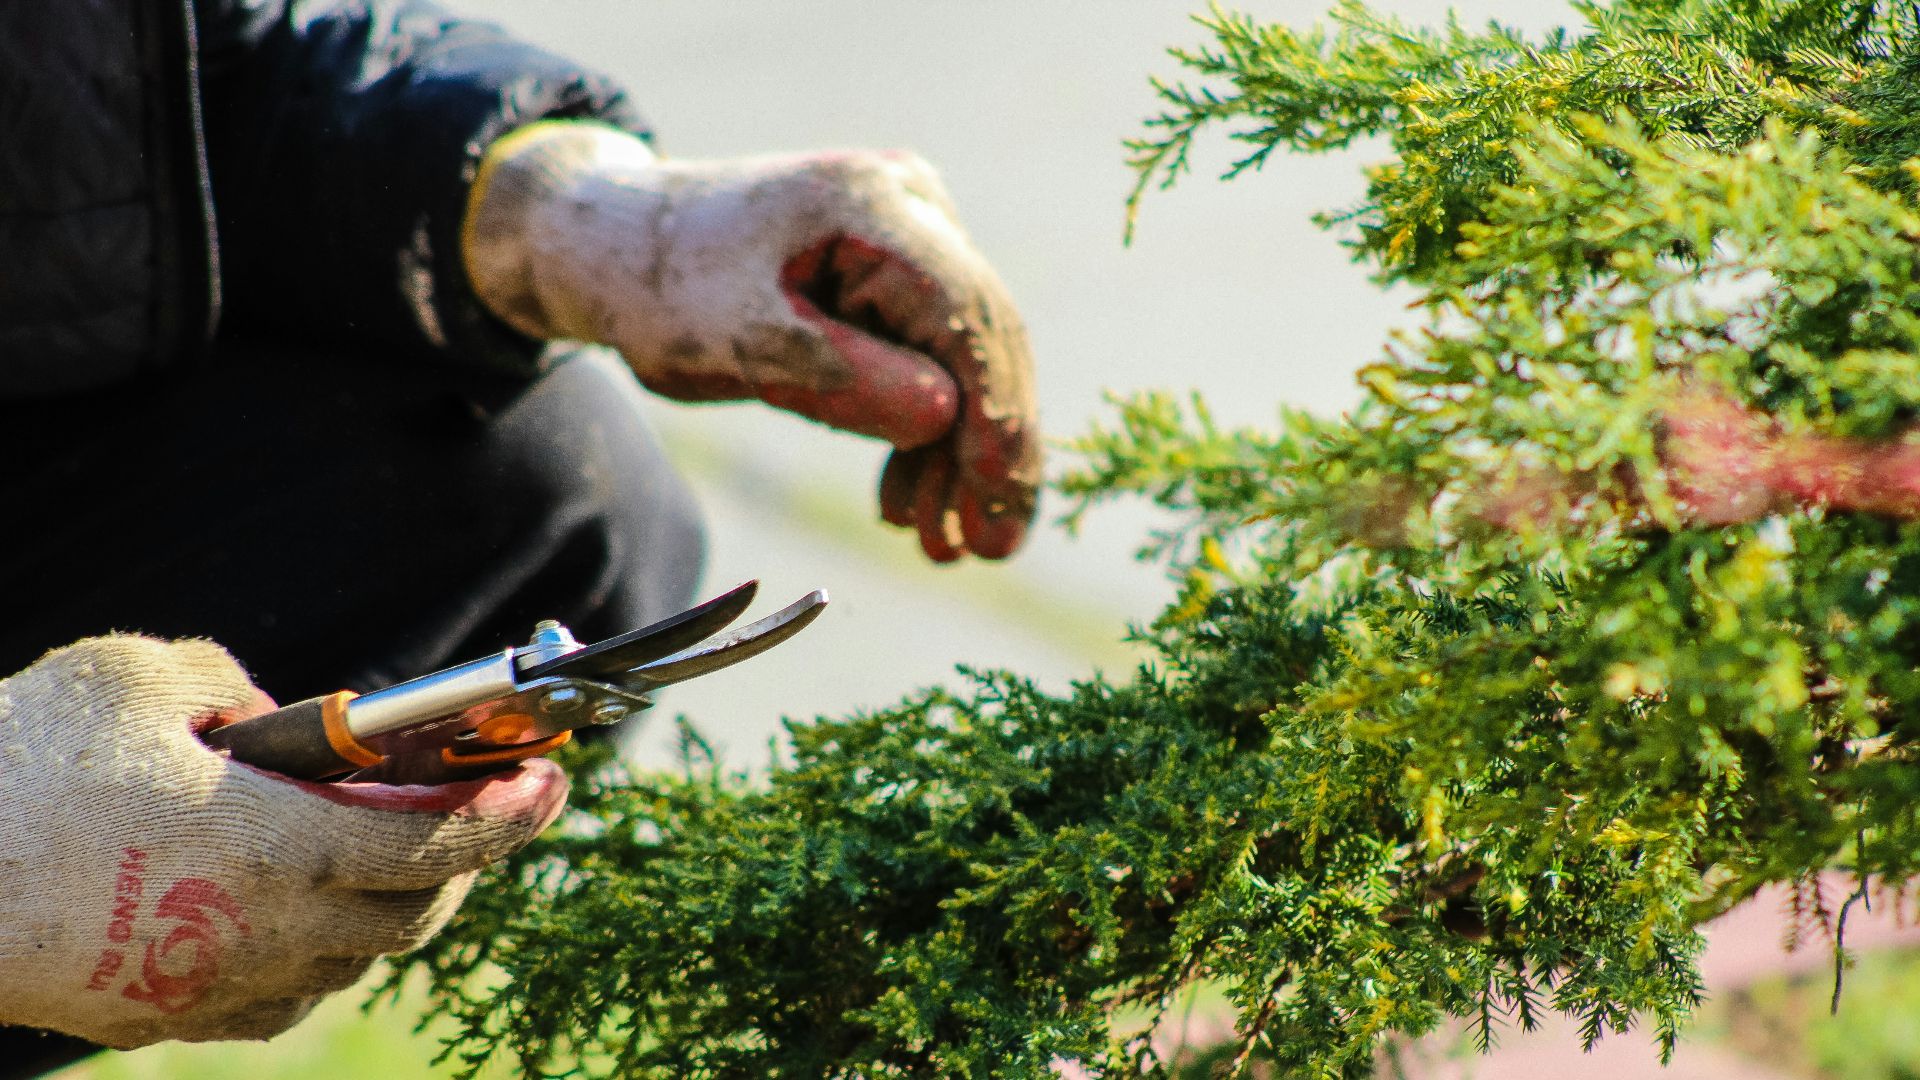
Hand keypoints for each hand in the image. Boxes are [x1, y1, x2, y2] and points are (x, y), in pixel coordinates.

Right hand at [0, 636, 566, 1047]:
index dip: (510, 815)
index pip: (439, 843)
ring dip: (393, 908)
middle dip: (464, 860)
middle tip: (482, 809)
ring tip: (399, 850)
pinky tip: (308, 910)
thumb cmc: (23, 768)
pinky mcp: (167, 1018)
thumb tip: (284, 720)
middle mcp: (268, 932)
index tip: (555, 783)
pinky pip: (284, 994)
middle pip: (415, 912)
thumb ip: (239, 687)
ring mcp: (217, 987)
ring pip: (354, 961)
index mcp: (280, 848)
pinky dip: (322, 952)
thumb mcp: (143, 677)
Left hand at [463, 122, 1040, 561]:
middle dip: (987, 451)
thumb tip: (947, 418)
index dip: (996, 415)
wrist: (619, 246)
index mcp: (871, 205)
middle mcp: (911, 205)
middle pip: (981, 339)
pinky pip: (933, 357)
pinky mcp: (898, 272)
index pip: (966, 314)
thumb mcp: (737, 344)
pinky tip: (909, 501)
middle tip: (988, 549)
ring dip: (955, 456)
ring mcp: (912, 234)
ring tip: (940, 546)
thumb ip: (840, 378)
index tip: (999, 503)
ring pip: (964, 358)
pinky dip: (923, 433)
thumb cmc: (664, 288)